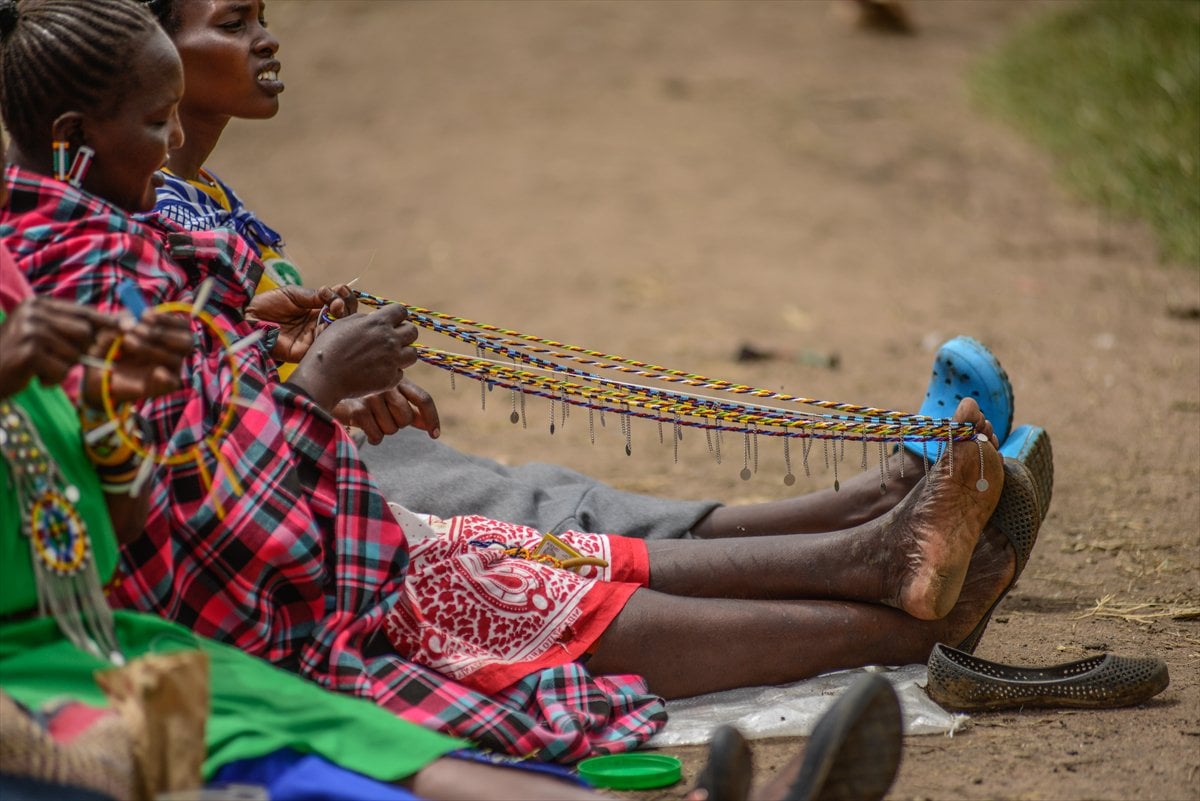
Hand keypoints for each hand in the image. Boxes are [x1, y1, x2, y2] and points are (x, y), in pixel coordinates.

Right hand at [0, 296, 111, 398]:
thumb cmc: (18, 356)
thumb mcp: (42, 334)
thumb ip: (71, 328)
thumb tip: (118, 322)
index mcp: (39, 304)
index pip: (82, 311)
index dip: (106, 321)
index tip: (128, 326)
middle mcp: (34, 312)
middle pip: (84, 333)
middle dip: (79, 352)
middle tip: (57, 361)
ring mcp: (31, 330)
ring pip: (74, 354)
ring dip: (62, 368)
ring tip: (41, 369)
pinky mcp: (29, 351)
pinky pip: (61, 369)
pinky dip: (52, 379)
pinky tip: (35, 377)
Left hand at [80, 310, 193, 405]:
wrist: (99, 372)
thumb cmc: (110, 345)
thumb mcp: (113, 328)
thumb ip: (121, 323)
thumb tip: (127, 324)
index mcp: (169, 334)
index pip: (182, 325)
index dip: (166, 319)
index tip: (143, 316)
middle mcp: (174, 351)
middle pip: (187, 341)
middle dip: (162, 333)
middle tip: (137, 330)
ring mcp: (170, 369)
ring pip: (176, 359)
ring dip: (152, 349)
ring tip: (127, 342)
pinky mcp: (163, 387)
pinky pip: (172, 382)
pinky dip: (165, 376)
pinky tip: (155, 372)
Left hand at [245, 284, 357, 362]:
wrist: (248, 317)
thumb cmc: (269, 304)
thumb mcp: (294, 294)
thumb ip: (314, 296)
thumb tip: (335, 294)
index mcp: (317, 310)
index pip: (339, 305)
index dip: (344, 298)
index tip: (341, 290)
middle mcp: (318, 325)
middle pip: (343, 319)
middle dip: (346, 307)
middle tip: (338, 301)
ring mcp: (313, 338)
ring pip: (336, 332)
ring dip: (340, 318)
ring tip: (334, 307)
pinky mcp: (305, 351)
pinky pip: (322, 344)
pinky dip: (328, 332)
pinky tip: (326, 320)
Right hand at [286, 303, 418, 410]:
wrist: (323, 377)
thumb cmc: (328, 348)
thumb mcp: (343, 323)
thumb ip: (364, 320)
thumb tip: (374, 319)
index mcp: (378, 322)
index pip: (402, 311)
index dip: (397, 316)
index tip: (391, 322)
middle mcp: (389, 340)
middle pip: (413, 332)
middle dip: (403, 334)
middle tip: (390, 341)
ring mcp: (392, 360)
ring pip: (413, 353)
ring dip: (403, 354)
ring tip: (387, 357)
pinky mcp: (390, 379)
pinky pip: (400, 373)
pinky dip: (391, 373)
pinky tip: (377, 373)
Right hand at [333, 376, 440, 444]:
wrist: (329, 387)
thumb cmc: (364, 395)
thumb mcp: (388, 396)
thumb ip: (409, 408)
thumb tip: (428, 425)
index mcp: (398, 380)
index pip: (423, 399)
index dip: (432, 418)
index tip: (435, 435)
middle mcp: (386, 386)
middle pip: (407, 419)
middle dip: (398, 424)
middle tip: (383, 418)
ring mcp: (372, 397)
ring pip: (392, 429)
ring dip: (383, 430)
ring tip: (371, 418)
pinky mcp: (358, 410)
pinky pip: (377, 436)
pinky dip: (373, 437)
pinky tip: (365, 428)